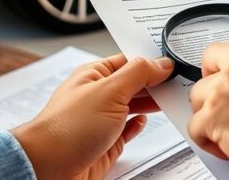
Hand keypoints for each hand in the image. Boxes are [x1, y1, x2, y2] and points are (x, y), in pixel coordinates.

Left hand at [12, 54, 173, 179]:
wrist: (48, 168)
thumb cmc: (66, 128)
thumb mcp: (109, 91)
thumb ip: (138, 74)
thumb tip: (161, 63)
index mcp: (95, 74)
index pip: (129, 60)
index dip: (151, 60)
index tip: (174, 62)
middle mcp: (98, 95)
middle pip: (134, 83)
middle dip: (155, 82)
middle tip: (179, 81)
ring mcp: (101, 120)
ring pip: (133, 106)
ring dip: (151, 103)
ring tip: (171, 98)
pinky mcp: (106, 143)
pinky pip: (127, 129)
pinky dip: (138, 125)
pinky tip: (144, 120)